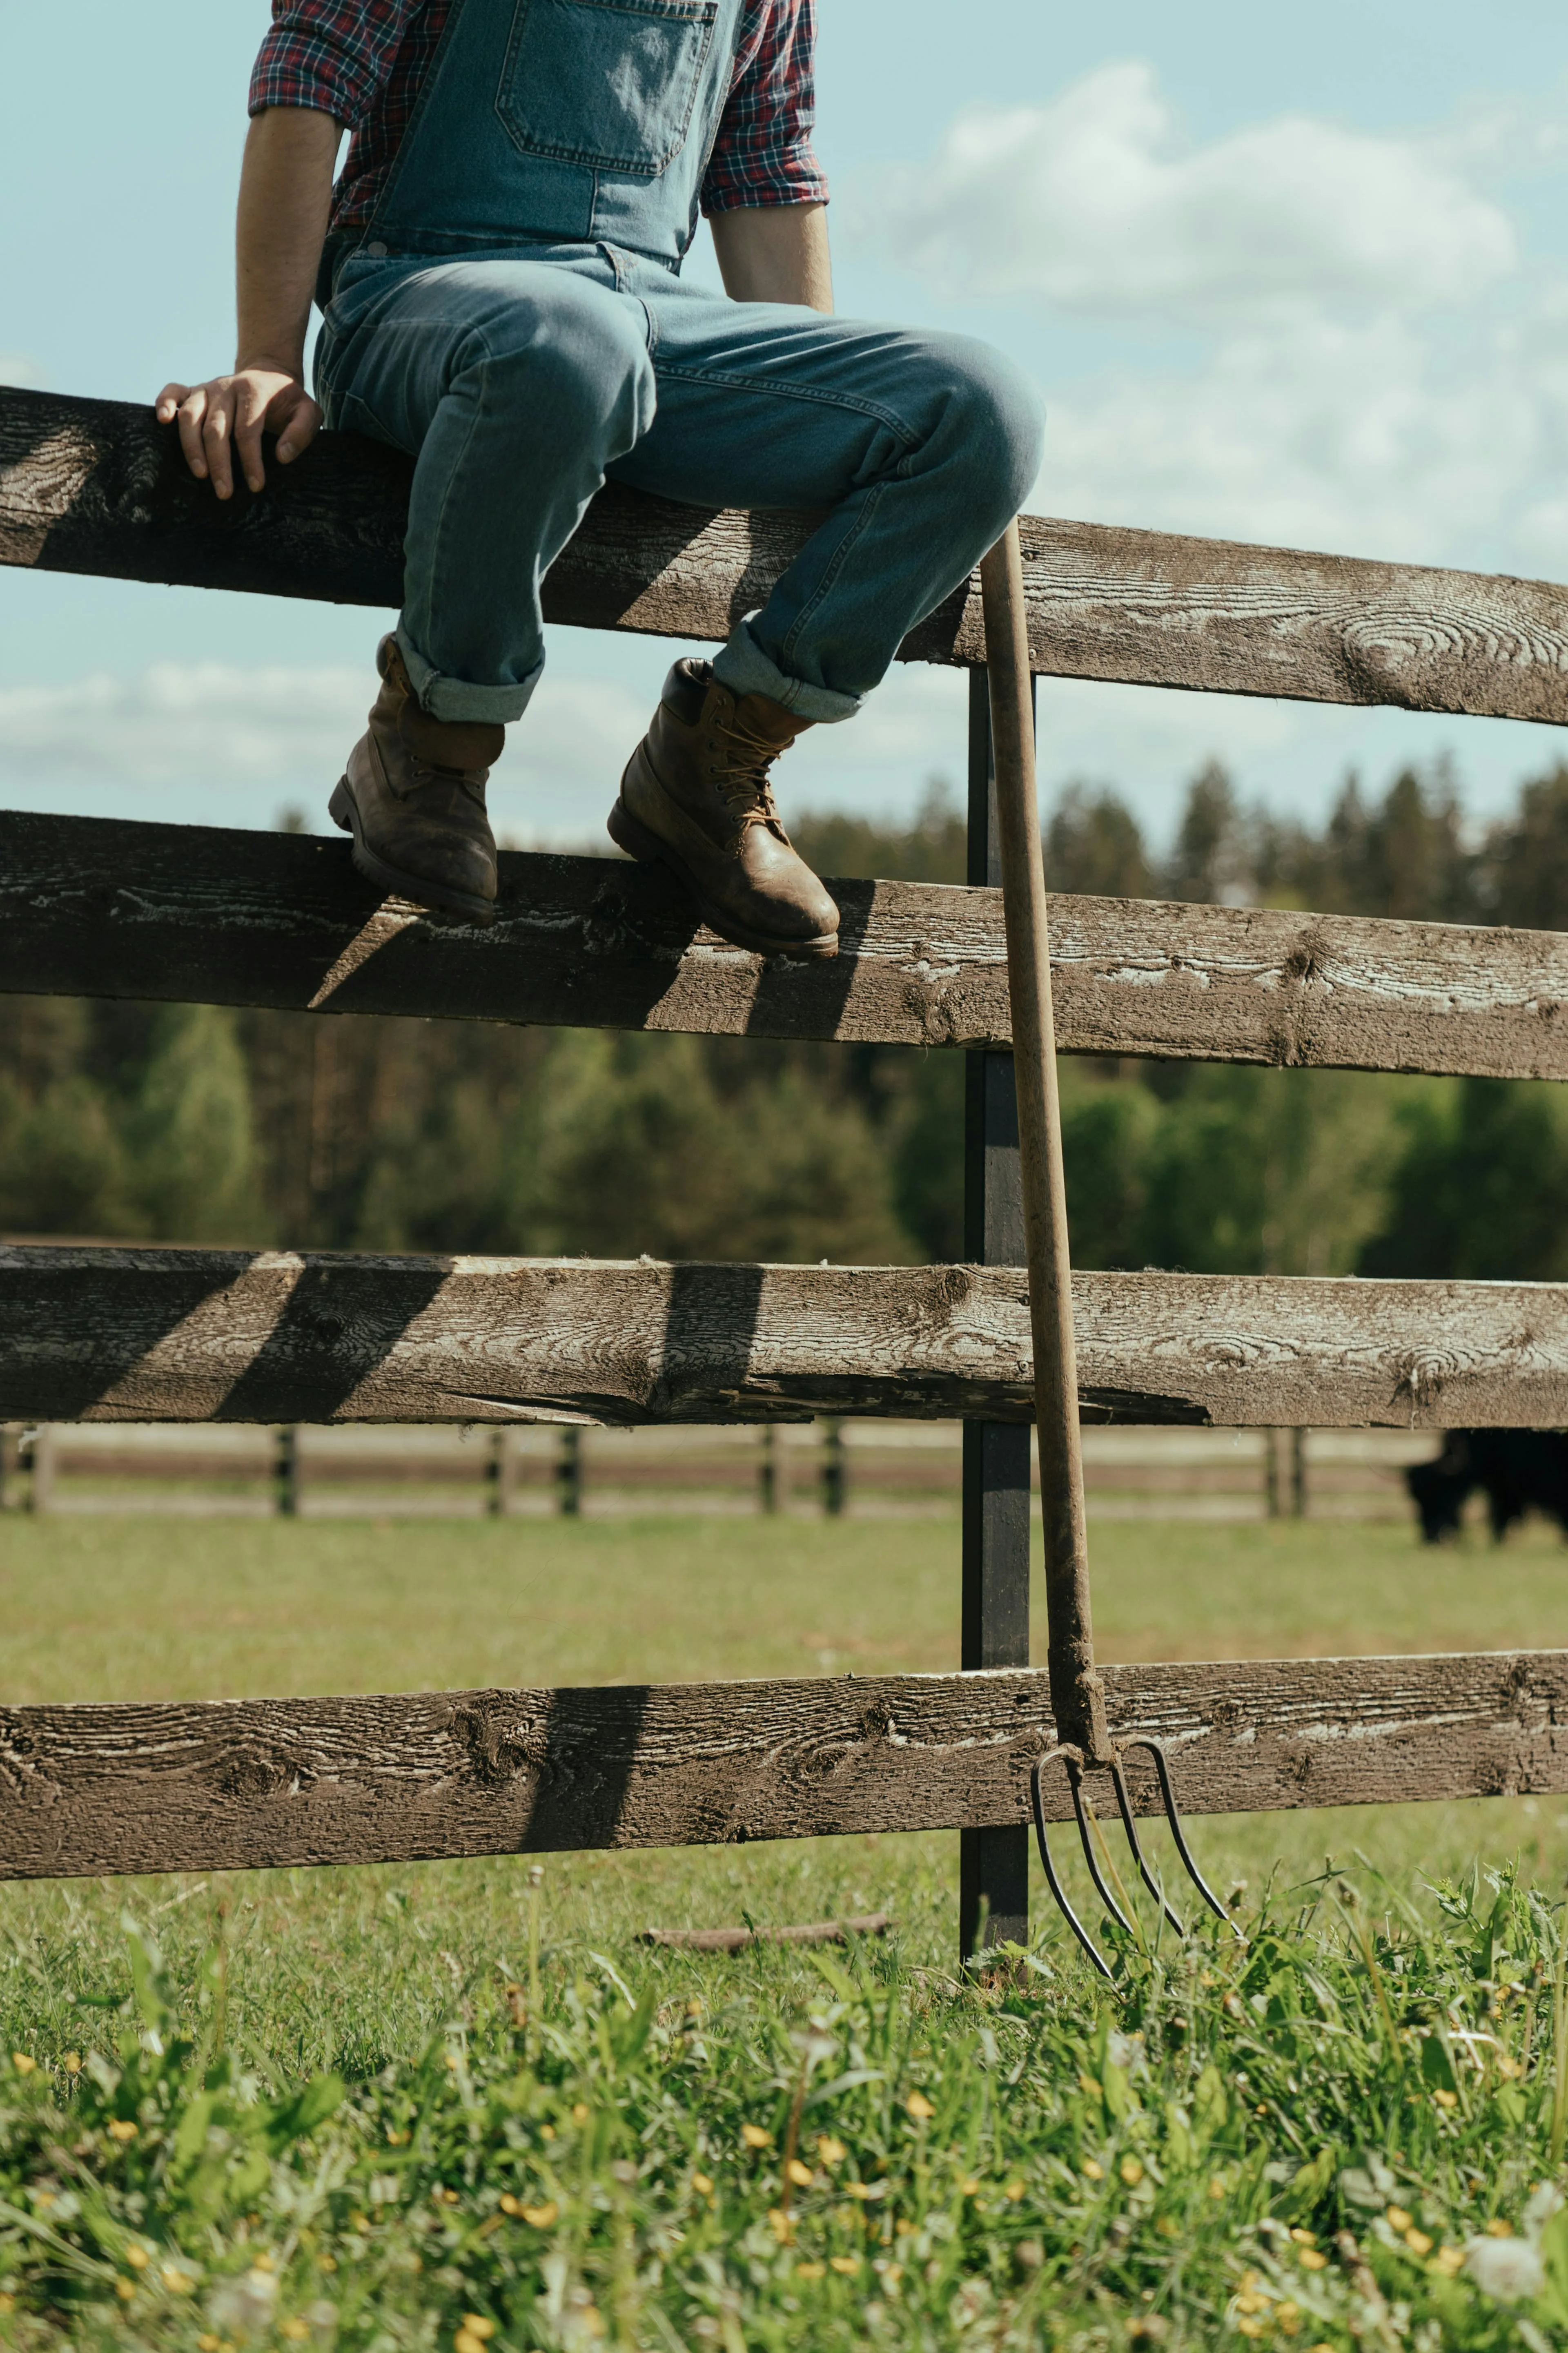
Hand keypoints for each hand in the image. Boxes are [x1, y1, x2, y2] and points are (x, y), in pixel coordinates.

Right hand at [154, 367, 321, 498]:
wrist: (270, 375)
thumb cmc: (287, 401)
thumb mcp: (308, 412)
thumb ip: (301, 432)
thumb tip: (282, 456)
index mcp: (253, 391)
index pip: (247, 431)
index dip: (250, 460)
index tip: (256, 486)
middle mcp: (226, 387)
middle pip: (216, 429)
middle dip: (220, 463)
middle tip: (224, 492)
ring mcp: (207, 388)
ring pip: (190, 416)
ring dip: (192, 447)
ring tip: (200, 474)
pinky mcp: (194, 390)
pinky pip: (173, 391)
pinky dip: (164, 402)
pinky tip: (162, 421)